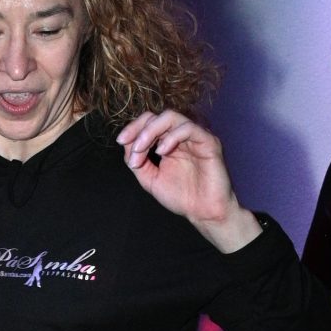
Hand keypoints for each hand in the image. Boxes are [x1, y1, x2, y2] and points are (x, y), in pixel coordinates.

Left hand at [114, 109, 257, 246]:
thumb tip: (126, 143)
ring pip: (171, 117)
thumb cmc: (181, 197)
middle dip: (139, 129)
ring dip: (150, 131)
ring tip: (142, 150)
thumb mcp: (150, 178)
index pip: (150, 122)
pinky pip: (188, 128)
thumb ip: (138, 161)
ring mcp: (196, 137)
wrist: (203, 213)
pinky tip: (162, 152)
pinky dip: (171, 137)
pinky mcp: (209, 142)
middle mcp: (182, 136)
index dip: (133, 128)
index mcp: (169, 142)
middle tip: (133, 149)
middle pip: (158, 116)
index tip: (121, 141)